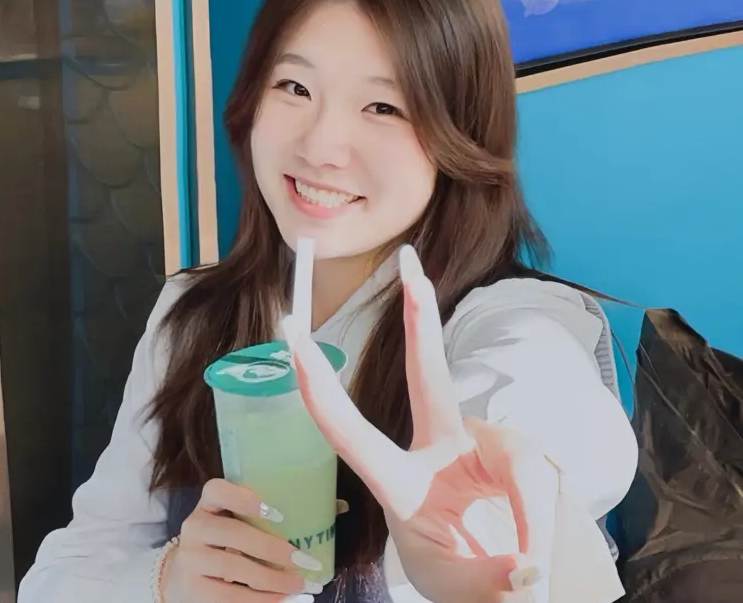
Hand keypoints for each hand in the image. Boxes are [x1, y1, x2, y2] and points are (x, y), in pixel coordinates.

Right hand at [161, 478, 327, 602]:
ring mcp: (190, 558)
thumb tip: (340, 506)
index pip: (217, 489)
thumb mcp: (242, 519)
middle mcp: (194, 526)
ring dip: (274, 580)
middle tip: (306, 562)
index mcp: (209, 501)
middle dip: (276, 550)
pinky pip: (230, 598)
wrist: (184, 572)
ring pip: (237, 569)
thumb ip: (280, 511)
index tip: (278, 513)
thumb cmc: (228, 538)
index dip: (244, 498)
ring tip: (301, 585)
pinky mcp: (192, 589)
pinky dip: (260, 601)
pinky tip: (282, 599)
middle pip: (236, 535)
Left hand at [282, 246, 557, 602]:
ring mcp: (484, 451)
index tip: (291, 336)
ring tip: (522, 575)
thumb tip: (528, 569)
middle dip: (419, 318)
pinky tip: (536, 563)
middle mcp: (440, 452)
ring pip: (516, 456)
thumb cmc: (465, 578)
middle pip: (429, 375)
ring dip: (529, 514)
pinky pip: (539, 476)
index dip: (319, 387)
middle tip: (410, 265)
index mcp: (399, 483)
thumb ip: (487, 579)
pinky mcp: (524, 460)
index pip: (350, 430)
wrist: (505, 584)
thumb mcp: (457, 586)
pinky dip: (543, 520)